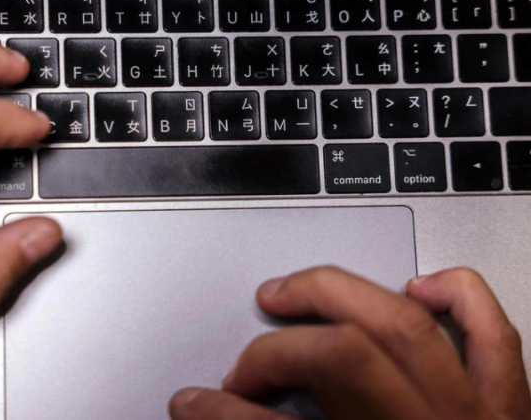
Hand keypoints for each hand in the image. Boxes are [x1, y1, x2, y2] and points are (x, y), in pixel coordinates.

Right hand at [170, 267, 530, 419]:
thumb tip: (211, 419)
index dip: (226, 411)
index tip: (196, 404)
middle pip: (345, 354)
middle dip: (278, 346)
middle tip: (245, 360)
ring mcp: (475, 419)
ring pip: (405, 326)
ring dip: (338, 295)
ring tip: (295, 291)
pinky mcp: (509, 409)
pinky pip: (493, 336)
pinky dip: (459, 297)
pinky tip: (420, 288)